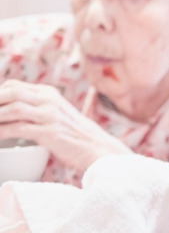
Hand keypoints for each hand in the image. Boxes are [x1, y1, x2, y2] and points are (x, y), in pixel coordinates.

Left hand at [0, 79, 130, 173]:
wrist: (96, 147)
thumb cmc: (72, 134)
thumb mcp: (55, 114)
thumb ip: (35, 108)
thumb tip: (7, 112)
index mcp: (49, 93)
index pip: (13, 85)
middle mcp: (49, 100)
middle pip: (11, 92)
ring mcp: (50, 115)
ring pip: (13, 109)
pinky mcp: (49, 132)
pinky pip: (18, 129)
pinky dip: (2, 132)